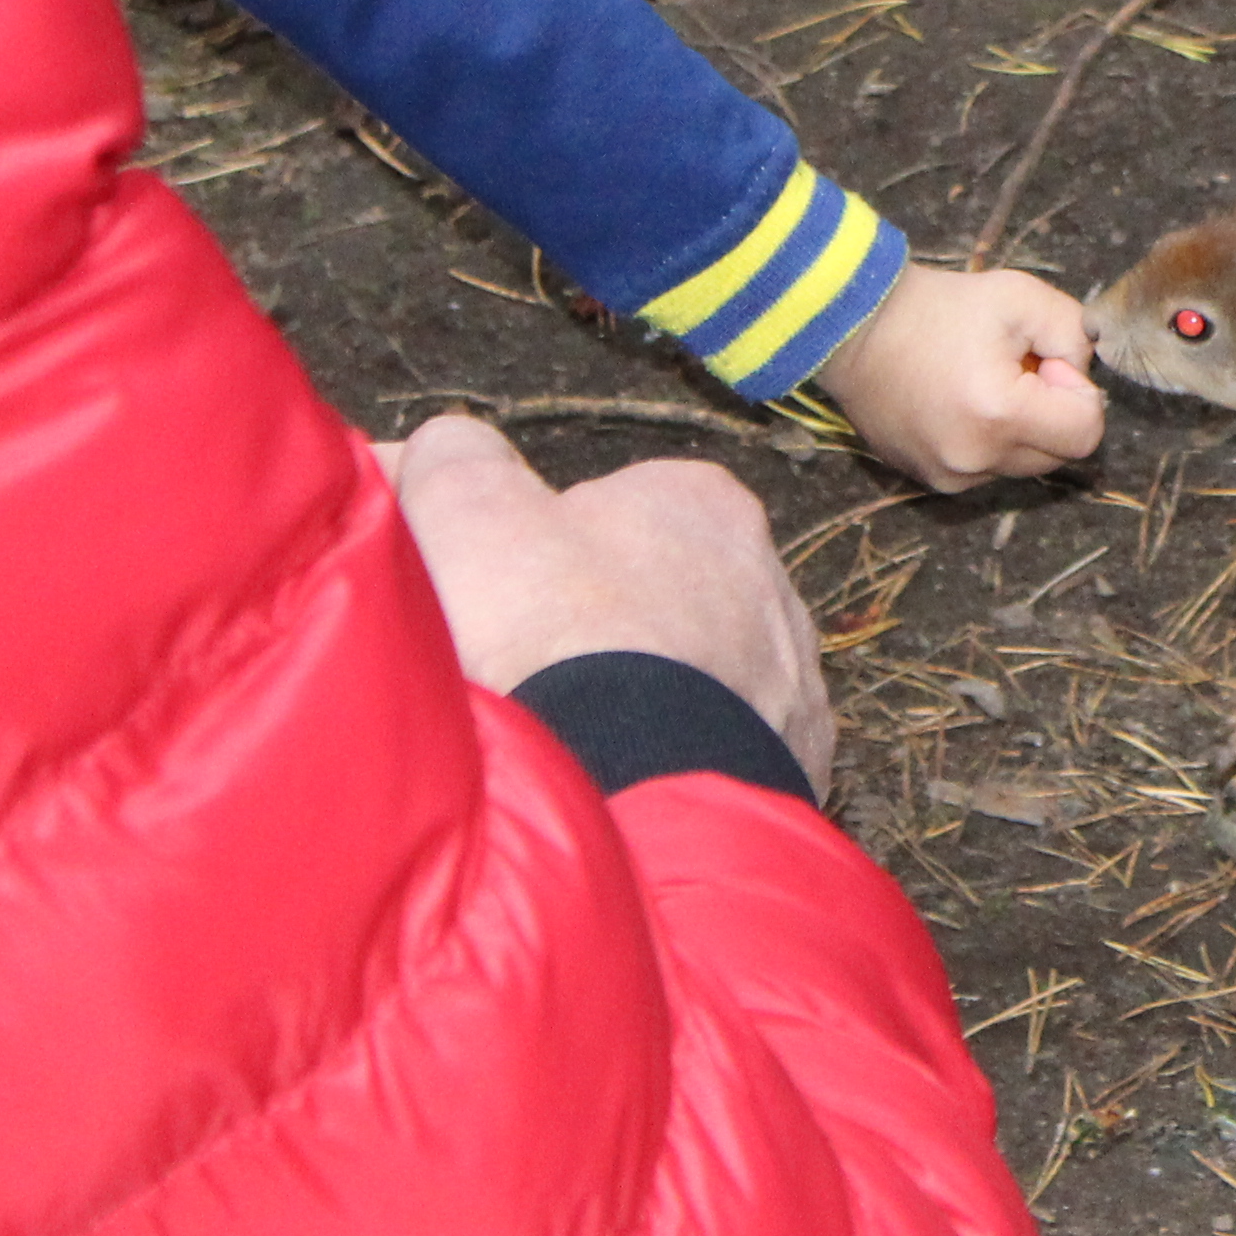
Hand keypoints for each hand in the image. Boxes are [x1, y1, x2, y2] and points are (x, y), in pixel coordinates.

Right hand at [382, 413, 836, 786]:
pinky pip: (723, 759)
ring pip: (698, 682)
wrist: (626, 786)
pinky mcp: (794, 768)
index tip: (492, 595)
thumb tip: (442, 447)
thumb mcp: (465, 507)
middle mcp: (770, 583)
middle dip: (597, 629)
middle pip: (662, 595)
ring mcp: (793, 681)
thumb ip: (455, 457)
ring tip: (570, 742)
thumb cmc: (547, 633)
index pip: (616, 506)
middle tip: (522, 677)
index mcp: (704, 503)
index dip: (539, 548)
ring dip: (640, 705)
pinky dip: (674, 769)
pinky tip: (622, 787)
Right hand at [818, 261, 1103, 491]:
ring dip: (1020, 428)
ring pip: (1023, 464)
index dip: (1077, 392)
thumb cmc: (938, 308)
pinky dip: (989, 441)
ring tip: (983, 383)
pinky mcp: (930, 480)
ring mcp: (948, 477)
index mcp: (999, 416)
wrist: (853, 327)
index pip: (1086, 434)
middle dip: (1052, 411)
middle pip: (1058, 454)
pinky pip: (987, 469)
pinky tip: (959, 402)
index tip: (1043, 362)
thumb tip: (1080, 377)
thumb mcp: (1022, 297)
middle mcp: (973, 460)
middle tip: (1015, 368)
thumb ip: (1075, 335)